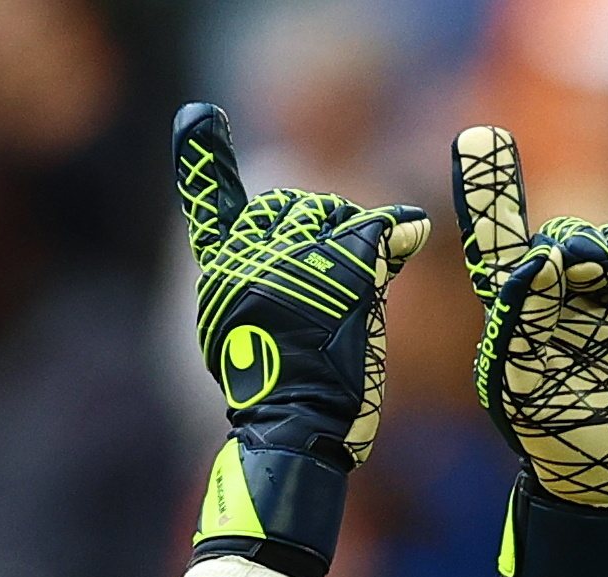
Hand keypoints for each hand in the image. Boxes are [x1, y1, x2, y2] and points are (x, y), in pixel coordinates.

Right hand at [174, 102, 429, 472]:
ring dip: (354, 241)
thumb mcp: (248, 338)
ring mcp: (295, 259)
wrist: (296, 429)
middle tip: (331, 281)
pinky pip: (378, 227)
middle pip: (293, 203)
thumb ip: (265, 283)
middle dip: (319, 227)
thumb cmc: (280, 397)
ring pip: (336, 214)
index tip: (198, 117)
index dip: (202, 162)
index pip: (211, 209)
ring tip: (352, 298)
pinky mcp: (342, 269)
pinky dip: (399, 229)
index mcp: (221, 275)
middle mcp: (250, 256)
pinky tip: (409, 232)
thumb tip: (304, 247)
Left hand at [452, 125, 607, 506]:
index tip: (475, 136)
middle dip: (580, 246)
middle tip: (587, 270)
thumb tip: (541, 258)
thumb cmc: (550, 432)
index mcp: (518, 302)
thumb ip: (522, 321)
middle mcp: (567, 286)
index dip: (488, 188)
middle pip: (572, 235)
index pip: (497, 237)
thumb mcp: (520, 384)